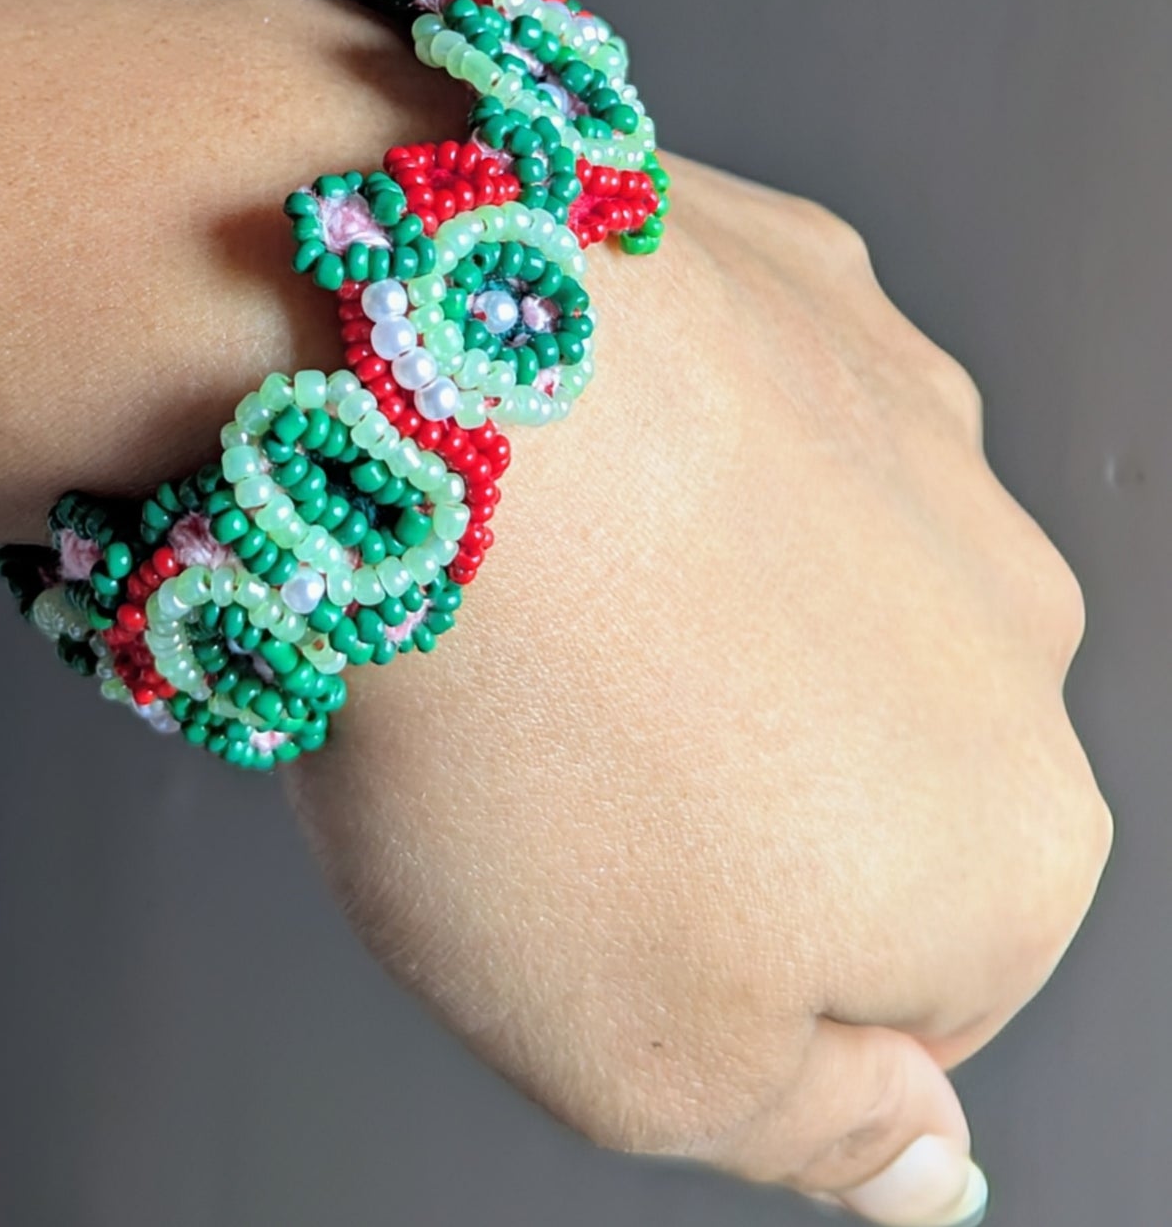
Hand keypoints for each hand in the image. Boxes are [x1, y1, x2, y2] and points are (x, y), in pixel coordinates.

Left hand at [283, 156, 1111, 1224]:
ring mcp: (921, 442)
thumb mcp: (640, 1056)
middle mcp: (1011, 628)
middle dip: (723, 790)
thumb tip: (917, 1156)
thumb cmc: (523, 734)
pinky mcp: (824, 302)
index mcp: (1008, 846)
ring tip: (543, 615)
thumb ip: (821, 1133)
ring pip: (809, 588)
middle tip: (552, 762)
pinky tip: (569, 471)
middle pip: (865, 769)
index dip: (733, 975)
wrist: (430, 392)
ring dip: (692, 619)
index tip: (608, 919)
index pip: (910, 988)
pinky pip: (758, 429)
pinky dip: (672, 464)